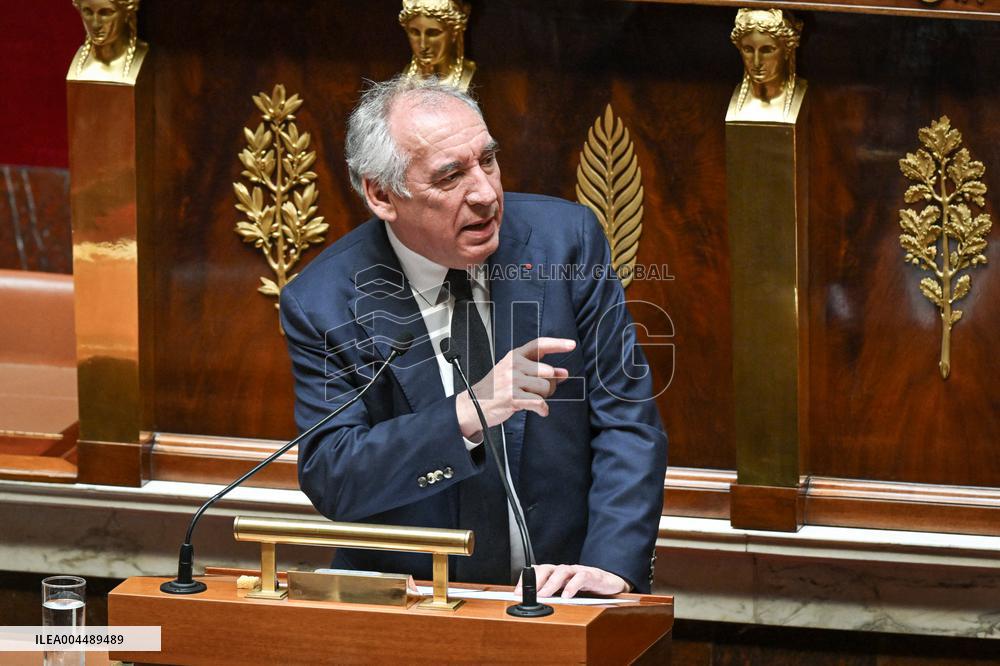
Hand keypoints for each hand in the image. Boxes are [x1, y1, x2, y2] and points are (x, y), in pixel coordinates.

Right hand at [455, 337, 574, 438]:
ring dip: (544, 397)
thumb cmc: (496, 389)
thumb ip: (538, 371)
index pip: (539, 345)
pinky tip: (539, 410)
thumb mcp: (514, 374)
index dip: (557, 344)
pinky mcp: (512, 397)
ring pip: (545, 388)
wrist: (474, 405)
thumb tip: (563, 373)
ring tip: (533, 400)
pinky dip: (542, 409)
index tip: (571, 344)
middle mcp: (513, 365)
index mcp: (514, 356)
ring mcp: (512, 381)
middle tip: (540, 391)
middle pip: (548, 372)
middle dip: (550, 385)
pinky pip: (539, 402)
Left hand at [515, 564, 628, 598]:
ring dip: (551, 584)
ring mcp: (577, 571)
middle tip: (528, 594)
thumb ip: (552, 597)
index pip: (536, 571)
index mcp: (556, 574)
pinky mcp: (591, 575)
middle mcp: (564, 570)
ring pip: (561, 571)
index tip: (516, 593)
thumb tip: (533, 608)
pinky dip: (572, 586)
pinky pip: (581, 577)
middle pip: (546, 569)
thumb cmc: (585, 588)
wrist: (610, 583)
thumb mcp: (565, 593)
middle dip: (535, 580)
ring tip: (544, 596)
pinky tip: (567, 596)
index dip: (525, 580)